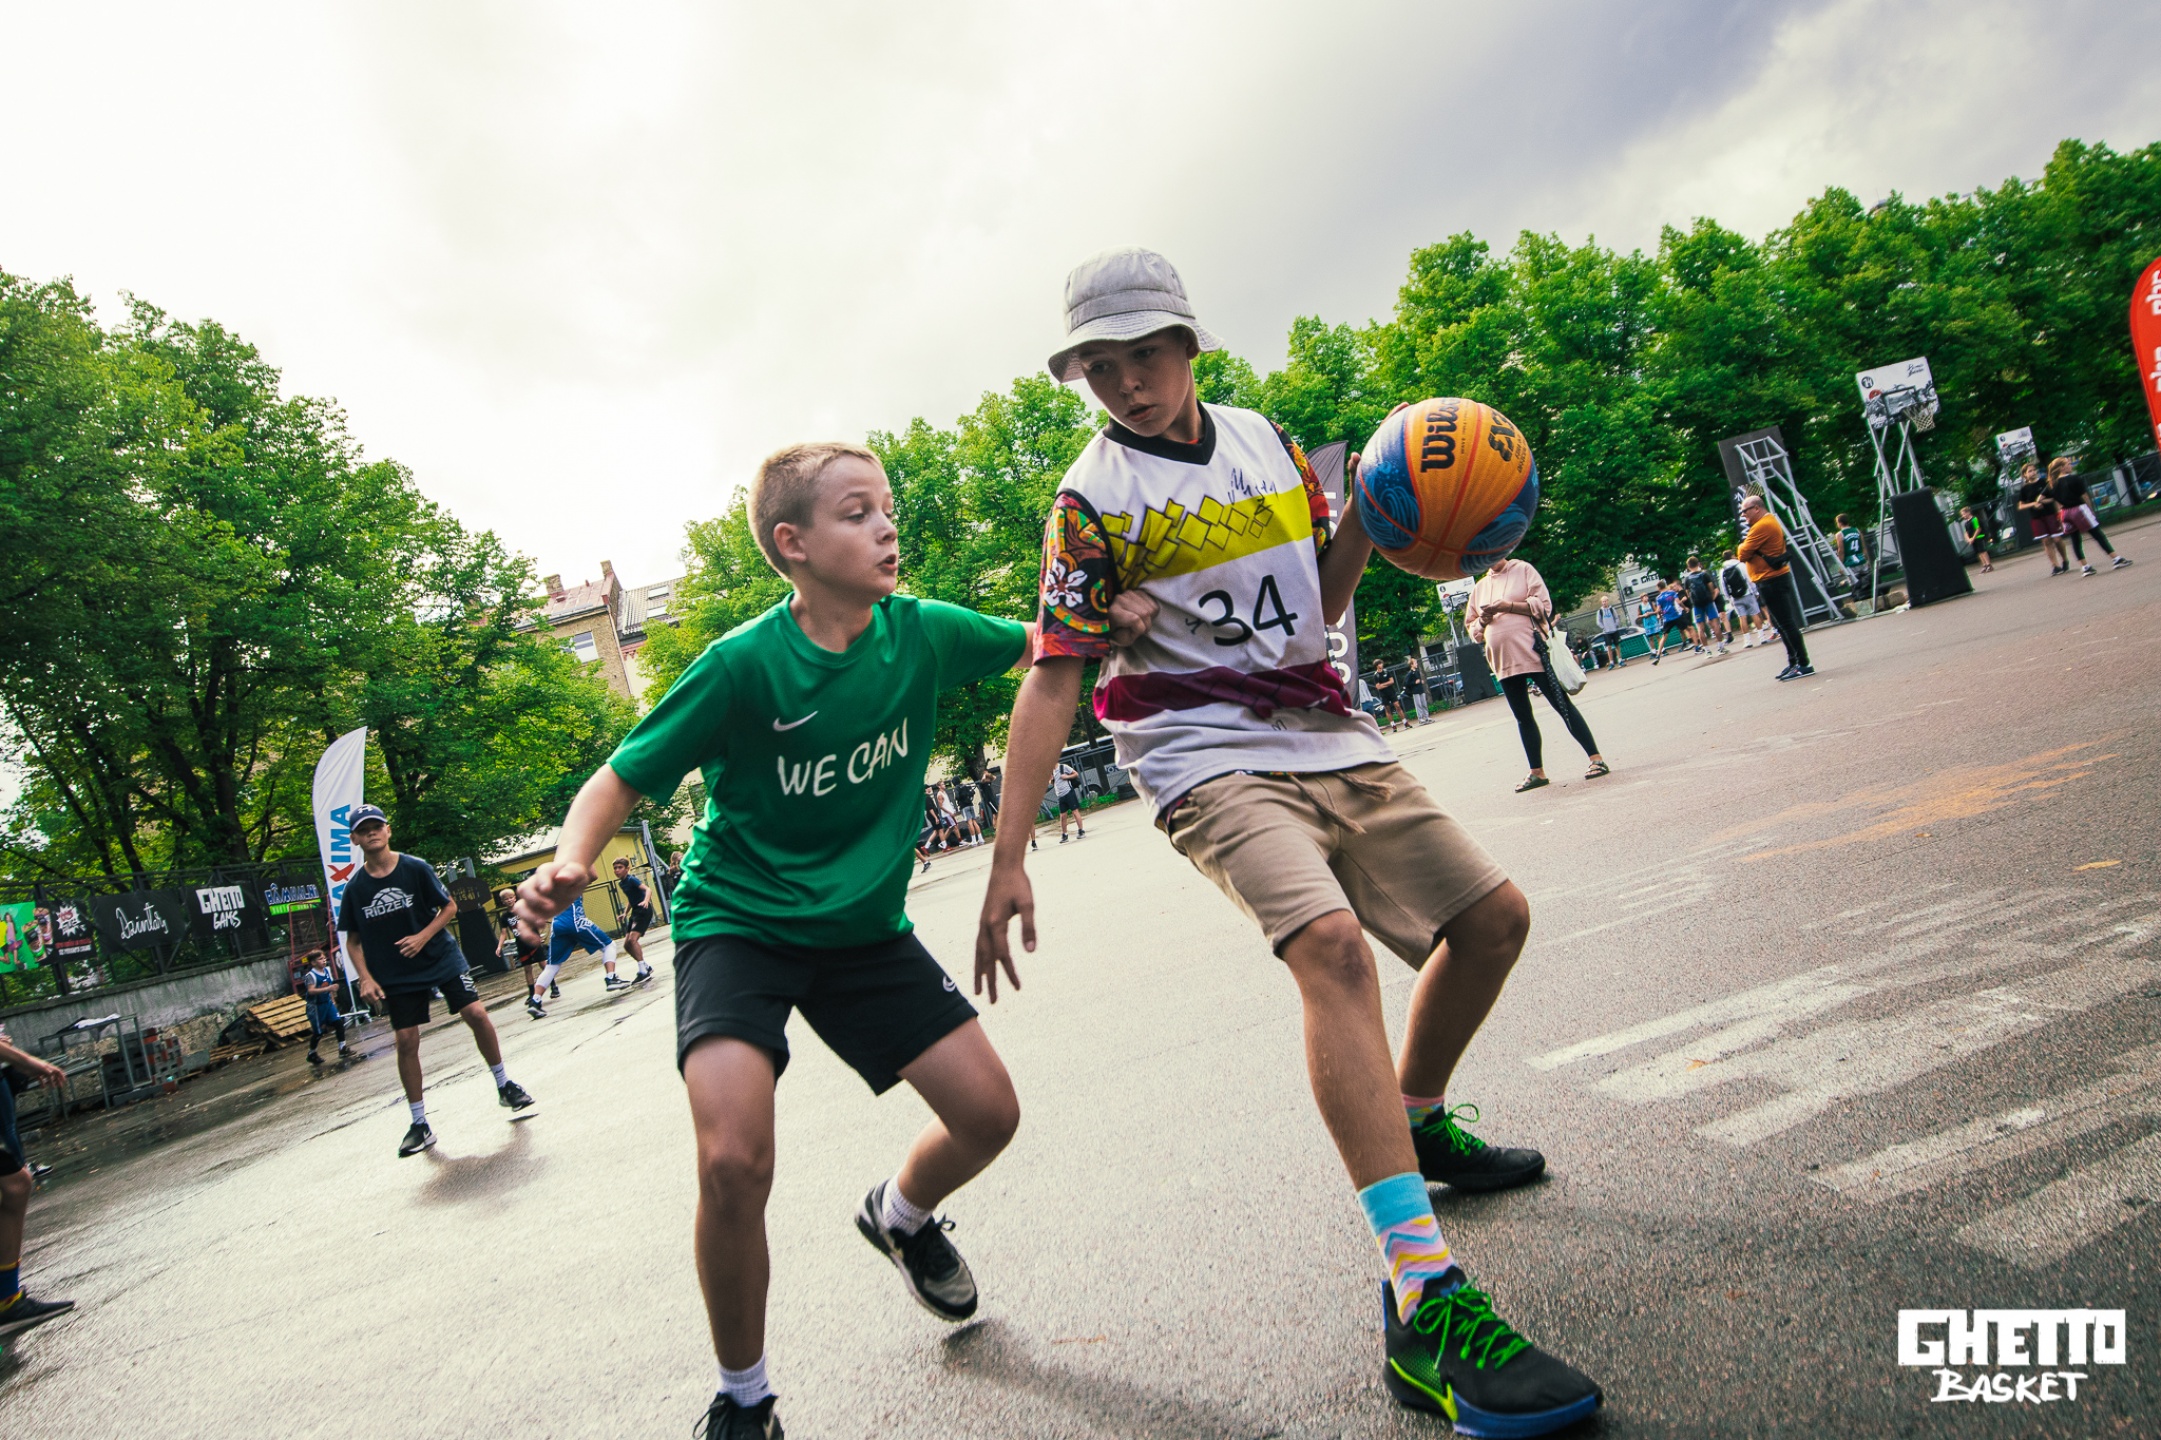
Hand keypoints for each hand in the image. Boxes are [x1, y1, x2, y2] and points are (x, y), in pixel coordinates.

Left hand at [19, 1055, 63, 1087]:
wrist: (23, 1063)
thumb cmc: (32, 1063)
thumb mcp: (41, 1068)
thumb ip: (47, 1071)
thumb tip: (53, 1074)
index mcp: (48, 1066)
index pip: (57, 1071)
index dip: (61, 1075)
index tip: (64, 1081)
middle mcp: (46, 1069)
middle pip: (53, 1075)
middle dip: (57, 1080)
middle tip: (59, 1086)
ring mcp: (41, 1072)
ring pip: (47, 1078)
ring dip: (50, 1082)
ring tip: (52, 1087)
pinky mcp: (35, 1074)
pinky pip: (40, 1079)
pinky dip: (42, 1083)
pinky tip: (42, 1087)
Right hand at [359, 977, 384, 1006]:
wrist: (365, 980)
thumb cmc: (372, 984)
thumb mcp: (378, 987)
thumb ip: (381, 993)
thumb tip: (384, 998)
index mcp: (370, 992)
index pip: (375, 1000)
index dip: (378, 1001)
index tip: (380, 1001)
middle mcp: (366, 995)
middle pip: (372, 1001)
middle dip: (375, 1002)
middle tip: (377, 1001)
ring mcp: (363, 996)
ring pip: (368, 1002)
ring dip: (372, 1002)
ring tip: (374, 999)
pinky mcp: (361, 996)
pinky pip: (365, 1001)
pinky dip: (368, 1001)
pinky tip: (371, 998)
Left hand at [394, 932, 427, 957]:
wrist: (422, 938)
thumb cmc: (413, 937)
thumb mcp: (406, 937)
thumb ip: (400, 941)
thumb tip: (395, 944)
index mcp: (408, 942)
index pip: (400, 947)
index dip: (401, 947)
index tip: (403, 946)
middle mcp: (411, 946)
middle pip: (402, 952)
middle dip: (402, 951)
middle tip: (404, 949)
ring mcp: (414, 949)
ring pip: (406, 955)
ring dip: (405, 954)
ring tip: (407, 951)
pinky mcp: (417, 952)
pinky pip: (410, 956)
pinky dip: (409, 955)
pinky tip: (410, 953)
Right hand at [516, 860, 592, 942]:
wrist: (569, 882)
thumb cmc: (572, 876)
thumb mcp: (578, 873)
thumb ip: (571, 873)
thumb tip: (562, 878)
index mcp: (546, 872)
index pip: (541, 873)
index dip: (542, 881)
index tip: (546, 889)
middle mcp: (534, 885)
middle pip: (524, 890)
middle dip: (535, 901)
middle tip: (551, 908)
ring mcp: (531, 900)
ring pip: (519, 908)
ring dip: (528, 918)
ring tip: (542, 925)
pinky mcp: (532, 914)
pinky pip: (523, 924)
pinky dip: (526, 934)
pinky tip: (537, 942)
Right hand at [974, 859, 1033, 1002]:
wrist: (1004, 866)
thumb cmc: (1018, 884)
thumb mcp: (1028, 904)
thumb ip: (1028, 927)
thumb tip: (1031, 951)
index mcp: (995, 923)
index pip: (1002, 955)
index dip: (1009, 972)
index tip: (1018, 988)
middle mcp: (985, 926)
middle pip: (986, 960)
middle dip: (989, 982)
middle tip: (993, 1002)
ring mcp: (981, 924)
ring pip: (978, 954)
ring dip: (979, 973)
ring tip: (978, 990)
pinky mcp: (983, 921)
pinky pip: (978, 946)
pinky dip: (979, 959)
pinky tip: (981, 966)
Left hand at [1107, 590, 1158, 646]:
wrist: (1116, 620)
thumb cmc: (1118, 632)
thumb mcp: (1121, 640)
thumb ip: (1127, 636)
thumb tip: (1136, 622)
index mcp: (1113, 612)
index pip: (1135, 619)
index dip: (1140, 630)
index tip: (1135, 633)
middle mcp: (1120, 599)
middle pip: (1145, 613)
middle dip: (1146, 625)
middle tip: (1139, 629)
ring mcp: (1130, 593)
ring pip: (1151, 609)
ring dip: (1149, 619)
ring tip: (1140, 622)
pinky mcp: (1139, 592)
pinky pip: (1154, 605)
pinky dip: (1152, 613)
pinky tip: (1143, 615)